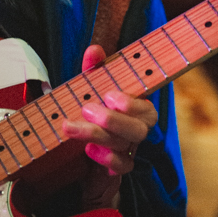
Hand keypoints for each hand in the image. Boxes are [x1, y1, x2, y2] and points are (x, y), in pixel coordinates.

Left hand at [62, 44, 157, 209]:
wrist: (81, 150)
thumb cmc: (93, 112)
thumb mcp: (91, 88)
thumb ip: (94, 70)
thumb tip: (94, 49)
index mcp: (136, 109)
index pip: (147, 108)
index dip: (132, 103)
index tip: (110, 95)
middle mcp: (136, 129)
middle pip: (139, 129)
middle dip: (113, 120)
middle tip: (86, 110)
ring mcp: (129, 149)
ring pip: (124, 145)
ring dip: (97, 135)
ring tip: (70, 127)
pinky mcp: (118, 167)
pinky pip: (122, 167)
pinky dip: (106, 159)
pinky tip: (88, 150)